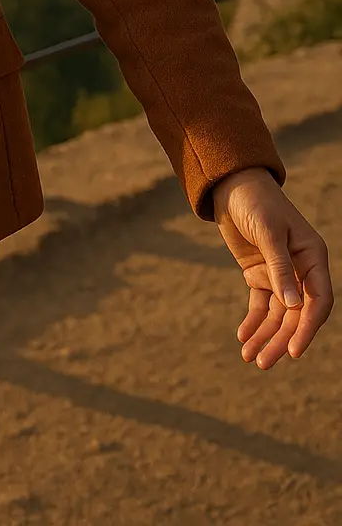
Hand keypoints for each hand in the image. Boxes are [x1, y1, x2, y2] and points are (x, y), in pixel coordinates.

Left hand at [212, 166, 332, 368]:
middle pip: (295, 314)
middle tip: (263, 363)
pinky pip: (260, 305)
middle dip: (281, 339)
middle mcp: (300, 269)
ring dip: (265, 336)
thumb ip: (280, 268)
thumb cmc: (256, 202)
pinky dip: (253, 321)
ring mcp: (280, 273)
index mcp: (313, 257)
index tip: (294, 351)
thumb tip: (294, 307)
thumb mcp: (268, 233)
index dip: (308, 327)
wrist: (230, 185)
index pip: (318, 301)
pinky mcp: (259, 274)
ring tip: (249, 357)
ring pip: (277, 314)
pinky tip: (242, 336)